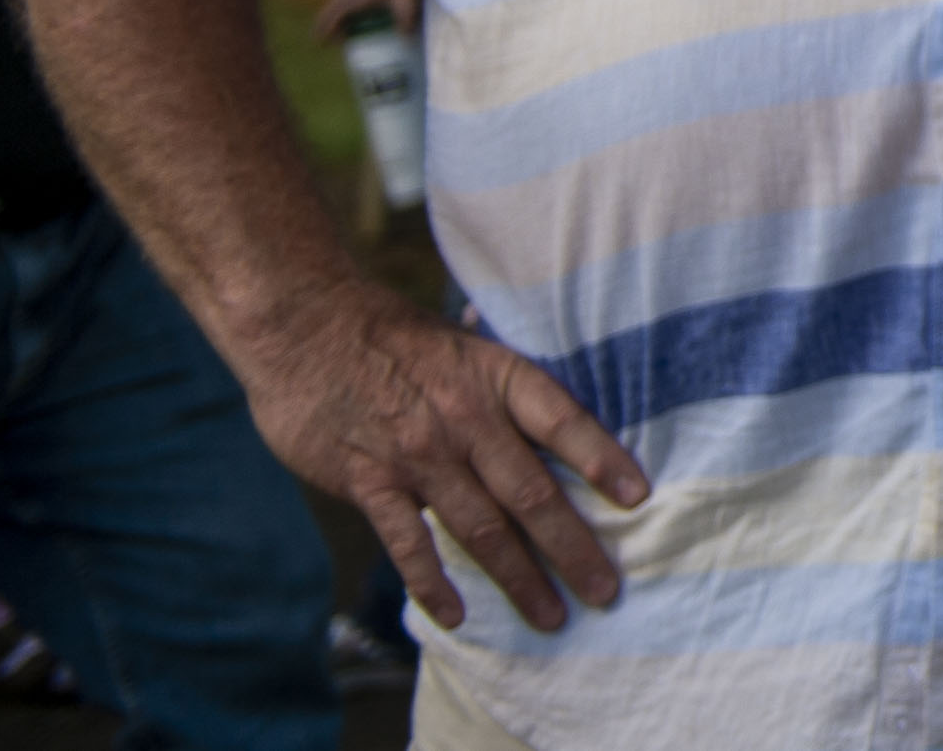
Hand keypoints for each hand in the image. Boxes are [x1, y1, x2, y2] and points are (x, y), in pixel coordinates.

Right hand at [240, 276, 641, 631]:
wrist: (304, 325)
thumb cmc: (392, 333)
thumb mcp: (462, 340)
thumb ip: (501, 378)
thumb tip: (552, 392)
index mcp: (498, 377)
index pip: (564, 422)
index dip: (603, 459)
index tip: (638, 498)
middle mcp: (466, 420)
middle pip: (532, 494)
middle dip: (573, 548)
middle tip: (605, 590)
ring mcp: (418, 456)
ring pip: (481, 529)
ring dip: (518, 578)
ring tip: (550, 617)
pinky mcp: (370, 483)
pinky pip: (409, 543)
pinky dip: (433, 583)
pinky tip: (456, 615)